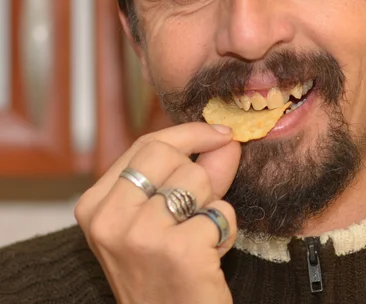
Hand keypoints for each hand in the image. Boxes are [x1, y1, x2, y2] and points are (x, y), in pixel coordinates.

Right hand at [75, 123, 240, 303]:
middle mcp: (109, 219)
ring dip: (210, 205)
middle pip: (168, 153)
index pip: (145, 144)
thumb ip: (196, 171)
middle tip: (196, 208)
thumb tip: (226, 138)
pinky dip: (225, 230)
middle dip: (197, 173)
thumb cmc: (165, 276)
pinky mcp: (177, 250)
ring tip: (197, 237)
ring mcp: (140, 234)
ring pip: (197, 178)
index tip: (219, 133)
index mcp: (95, 206)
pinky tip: (208, 256)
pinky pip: (220, 211)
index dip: (189, 133)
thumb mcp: (164, 218)